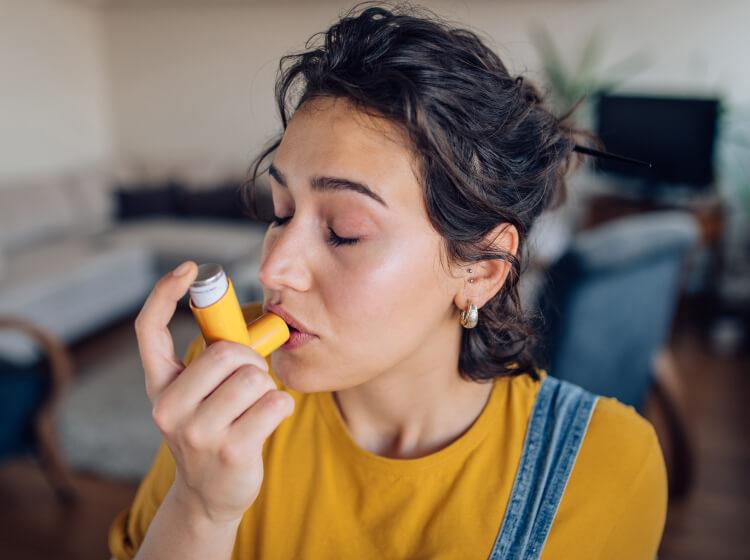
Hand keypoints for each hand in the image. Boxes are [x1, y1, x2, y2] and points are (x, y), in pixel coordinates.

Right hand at [134, 261, 294, 523]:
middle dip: (250, 361)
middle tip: (249, 379)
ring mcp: (196, 433)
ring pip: (254, 379)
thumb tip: (252, 321)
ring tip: (254, 406)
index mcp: (159, 386)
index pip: (149, 330)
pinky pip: (275, 403)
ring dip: (266, 387)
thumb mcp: (197, 398)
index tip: (190, 268)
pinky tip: (266, 422)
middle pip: (226, 353)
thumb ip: (211, 363)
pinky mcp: (230, 451)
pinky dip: (281, 407)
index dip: (165, 293)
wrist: (211, 495)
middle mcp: (167, 408)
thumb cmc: (213, 429)